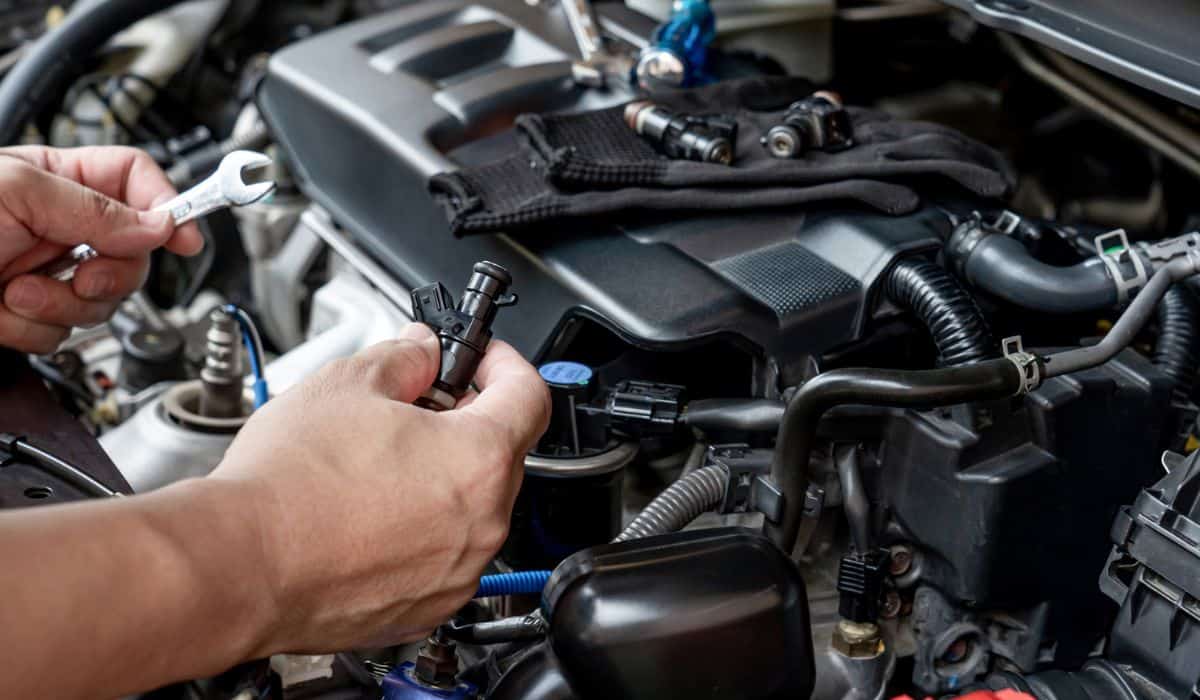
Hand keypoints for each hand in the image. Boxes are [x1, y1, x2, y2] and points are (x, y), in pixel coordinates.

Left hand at [0, 146, 202, 352]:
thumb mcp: (17, 191)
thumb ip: (93, 207)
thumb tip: (159, 224)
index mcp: (58, 181)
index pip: (135, 180)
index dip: (167, 205)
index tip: (185, 237)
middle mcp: (60, 226)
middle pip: (134, 253)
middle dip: (112, 274)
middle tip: (85, 276)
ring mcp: (49, 273)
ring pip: (105, 301)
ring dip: (63, 306)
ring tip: (19, 291)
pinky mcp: (32, 314)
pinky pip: (64, 334)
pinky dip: (34, 330)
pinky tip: (4, 310)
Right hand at [210, 323, 550, 651]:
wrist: (237, 566)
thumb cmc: (287, 486)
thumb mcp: (349, 383)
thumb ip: (405, 357)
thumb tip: (423, 350)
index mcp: (478, 459)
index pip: (529, 394)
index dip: (505, 364)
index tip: (481, 359)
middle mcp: (483, 523)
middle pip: (501, 453)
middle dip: (467, 419)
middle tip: (418, 402)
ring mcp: (457, 572)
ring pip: (472, 507)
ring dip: (444, 476)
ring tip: (381, 460)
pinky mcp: (426, 607)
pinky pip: (444, 555)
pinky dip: (423, 528)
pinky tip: (372, 510)